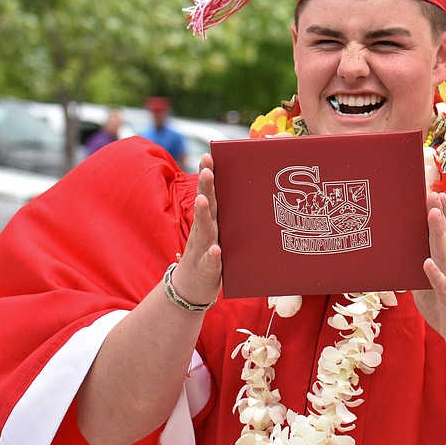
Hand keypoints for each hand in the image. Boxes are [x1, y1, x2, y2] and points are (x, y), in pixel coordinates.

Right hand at [168, 153, 221, 307]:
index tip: (209, 155)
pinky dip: (212, 255)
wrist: (191, 289)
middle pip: (205, 205)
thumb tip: (254, 193)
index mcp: (211, 221)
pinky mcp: (206, 269)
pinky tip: (216, 250)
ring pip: (204, 229)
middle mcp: (205, 231)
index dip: (208, 174)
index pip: (209, 193)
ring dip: (203, 214)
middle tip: (207, 169)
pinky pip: (210, 261)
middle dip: (205, 186)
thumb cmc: (212, 256)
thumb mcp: (221, 234)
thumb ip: (230, 216)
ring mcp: (202, 248)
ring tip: (203, 200)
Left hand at [412, 191, 445, 356]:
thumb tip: (403, 261)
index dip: (435, 216)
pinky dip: (435, 274)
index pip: (439, 237)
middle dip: (437, 215)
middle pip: (442, 239)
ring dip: (437, 234)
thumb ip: (418, 275)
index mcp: (444, 266)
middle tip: (431, 192)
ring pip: (443, 255)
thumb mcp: (427, 291)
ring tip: (432, 214)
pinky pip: (442, 286)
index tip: (430, 194)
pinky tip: (427, 263)